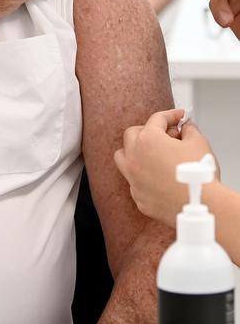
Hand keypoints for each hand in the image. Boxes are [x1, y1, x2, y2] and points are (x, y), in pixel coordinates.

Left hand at [114, 109, 215, 226]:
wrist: (200, 207)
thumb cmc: (199, 176)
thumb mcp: (199, 143)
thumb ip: (190, 130)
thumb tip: (187, 128)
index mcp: (148, 140)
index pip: (156, 119)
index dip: (171, 115)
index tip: (178, 117)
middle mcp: (135, 158)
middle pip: (132, 135)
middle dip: (148, 131)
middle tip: (166, 134)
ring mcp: (134, 179)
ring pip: (123, 158)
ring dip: (134, 152)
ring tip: (152, 154)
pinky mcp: (139, 198)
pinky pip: (134, 182)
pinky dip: (142, 176)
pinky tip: (157, 177)